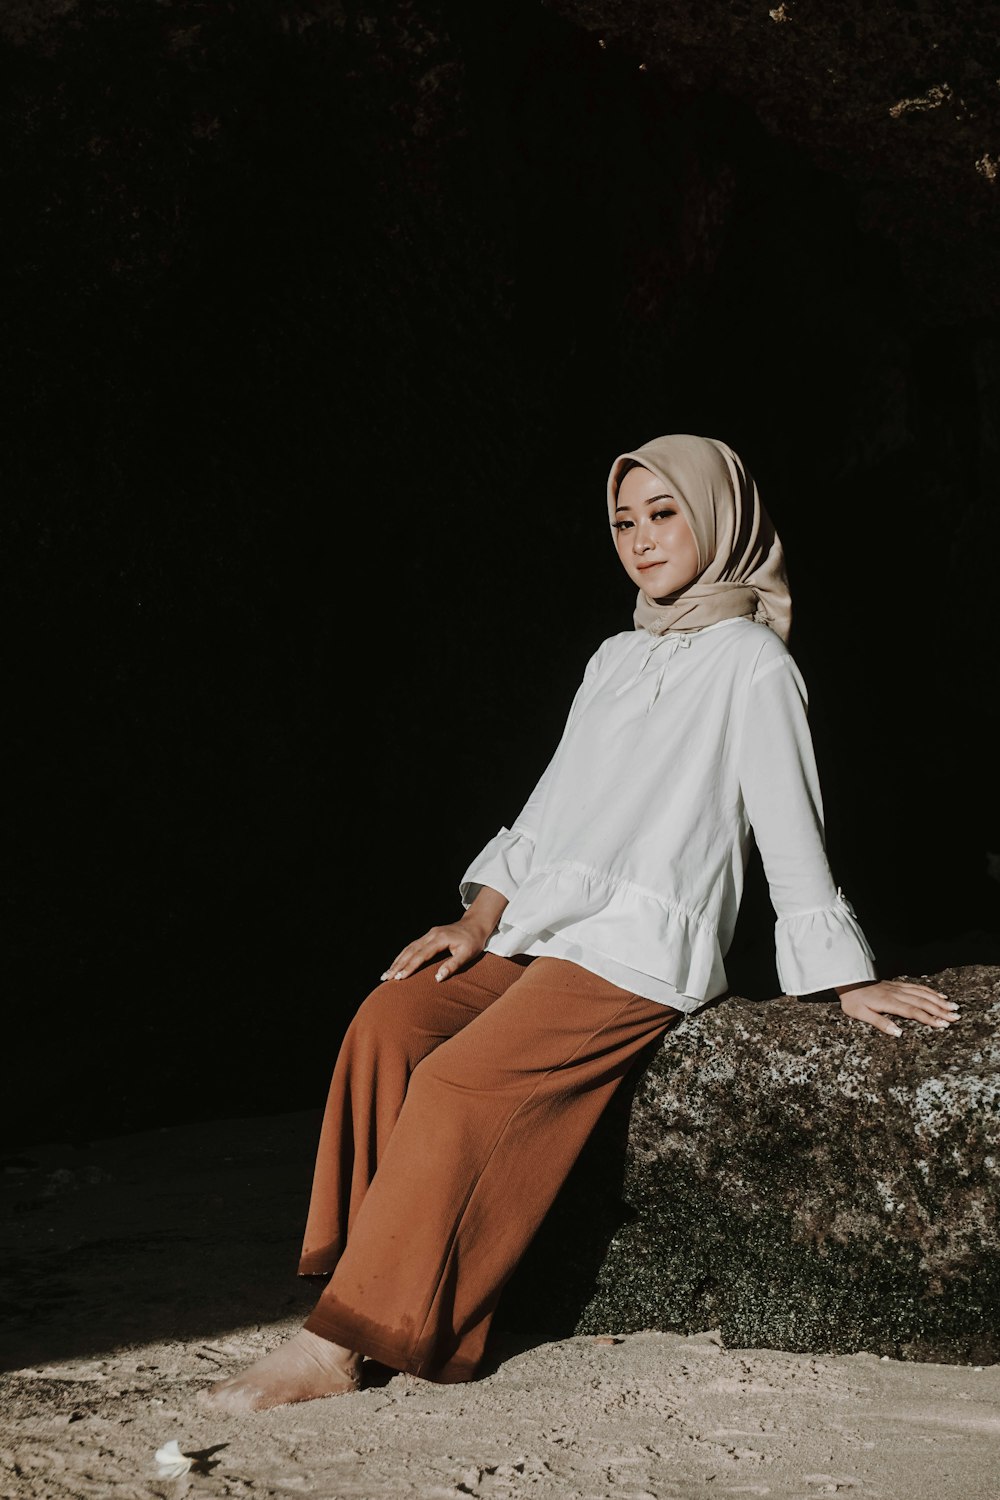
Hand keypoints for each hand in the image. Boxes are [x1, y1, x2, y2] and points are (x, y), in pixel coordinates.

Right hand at [380, 915, 491, 985]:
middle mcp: (431, 935)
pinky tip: (396, 963)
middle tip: (386, 978)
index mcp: (440, 939)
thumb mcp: (467, 955)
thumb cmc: (473, 942)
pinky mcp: (428, 935)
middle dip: (397, 965)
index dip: (409, 967)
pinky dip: (403, 955)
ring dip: (397, 960)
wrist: (475, 925)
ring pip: (409, 948)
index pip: (421, 955)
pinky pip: (412, 946)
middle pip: (410, 951)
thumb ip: (453, 966)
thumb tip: (437, 978)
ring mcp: (429, 934)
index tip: (399, 978)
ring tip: (386, 973)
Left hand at [835, 978, 958, 1036]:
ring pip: (922, 994)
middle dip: (941, 1010)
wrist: (848, 981)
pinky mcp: (898, 985)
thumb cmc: (853, 1001)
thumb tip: (899, 1033)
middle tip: (956, 1017)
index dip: (929, 1018)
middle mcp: (897, 994)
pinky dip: (930, 991)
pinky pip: (917, 987)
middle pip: (923, 1003)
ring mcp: (899, 988)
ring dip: (939, 1000)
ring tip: (953, 1007)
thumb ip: (880, 1023)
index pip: (913, 1012)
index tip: (943, 1024)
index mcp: (890, 1003)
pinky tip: (939, 995)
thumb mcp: (861, 1014)